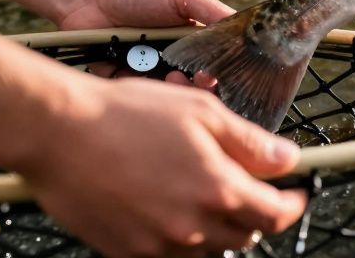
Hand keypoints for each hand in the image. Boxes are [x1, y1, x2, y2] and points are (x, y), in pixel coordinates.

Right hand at [15, 76, 306, 256]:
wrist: (59, 132)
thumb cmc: (129, 113)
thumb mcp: (202, 112)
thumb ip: (250, 142)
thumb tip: (288, 160)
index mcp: (218, 189)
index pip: (274, 215)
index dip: (291, 205)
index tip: (295, 194)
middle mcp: (191, 226)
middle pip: (243, 236)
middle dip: (253, 213)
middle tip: (247, 187)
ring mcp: (157, 244)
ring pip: (207, 250)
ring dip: (216, 228)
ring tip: (202, 194)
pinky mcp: (126, 252)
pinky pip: (168, 255)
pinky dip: (180, 238)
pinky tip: (168, 207)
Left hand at [56, 0, 233, 83]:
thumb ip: (210, 9)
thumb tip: (243, 28)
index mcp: (192, 40)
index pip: (217, 61)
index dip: (223, 71)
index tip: (220, 73)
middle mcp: (175, 59)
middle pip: (197, 83)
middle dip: (202, 85)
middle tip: (201, 79)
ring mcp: (151, 72)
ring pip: (172, 94)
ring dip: (177, 89)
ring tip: (172, 75)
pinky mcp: (127, 82)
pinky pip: (143, 95)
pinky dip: (148, 90)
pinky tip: (148, 76)